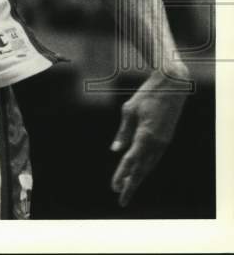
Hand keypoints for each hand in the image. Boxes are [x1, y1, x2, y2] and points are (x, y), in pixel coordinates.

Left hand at [109, 67, 189, 206]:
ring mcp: (164, 142)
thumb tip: (115, 151)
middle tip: (120, 199)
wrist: (172, 87)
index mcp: (145, 136)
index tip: (113, 187)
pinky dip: (146, 167)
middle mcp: (157, 143)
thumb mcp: (129, 110)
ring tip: (127, 188)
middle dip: (131, 184)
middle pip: (142, 169)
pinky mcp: (166, 138)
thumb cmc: (147, 95)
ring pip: (150, 165)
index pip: (130, 161)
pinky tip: (139, 171)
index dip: (121, 175)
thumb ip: (123, 133)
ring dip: (138, 177)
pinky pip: (155, 157)